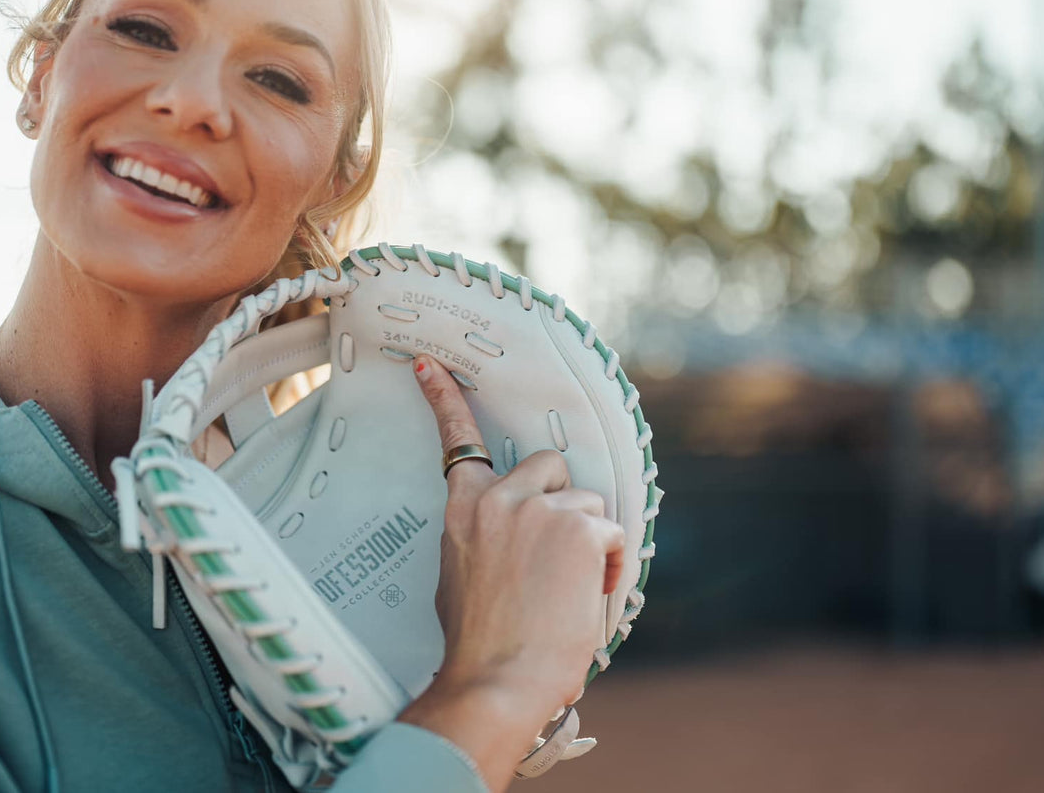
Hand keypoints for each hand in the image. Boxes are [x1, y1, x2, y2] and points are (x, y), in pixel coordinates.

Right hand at [398, 354, 624, 788]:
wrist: (497, 680)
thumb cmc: (481, 643)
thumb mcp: (461, 576)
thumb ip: (485, 539)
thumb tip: (512, 539)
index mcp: (463, 509)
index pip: (456, 439)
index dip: (445, 398)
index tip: (430, 363)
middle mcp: (498, 498)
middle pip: (551, 466)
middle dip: (565, 501)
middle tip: (557, 553)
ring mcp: (540, 508)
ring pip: (590, 504)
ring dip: (590, 542)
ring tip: (569, 591)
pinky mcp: (580, 528)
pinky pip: (613, 534)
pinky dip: (610, 567)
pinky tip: (588, 597)